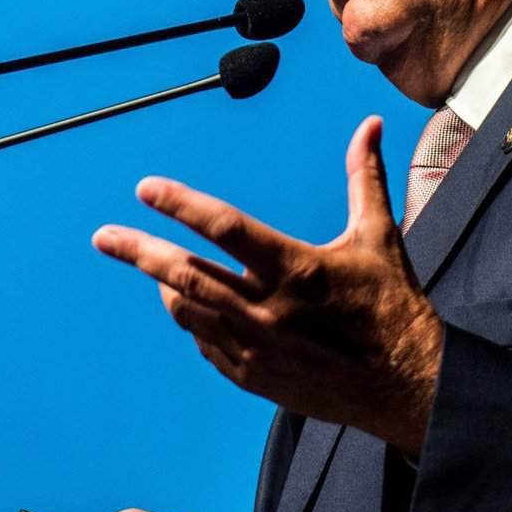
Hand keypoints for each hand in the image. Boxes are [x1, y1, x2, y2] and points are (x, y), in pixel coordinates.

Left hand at [93, 115, 443, 454]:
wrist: (407, 385)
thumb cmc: (391, 305)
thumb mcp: (379, 236)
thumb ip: (364, 177)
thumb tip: (370, 125)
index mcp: (295, 267)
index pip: (223, 227)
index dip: (180, 204)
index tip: (146, 189)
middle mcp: (268, 309)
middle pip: (185, 274)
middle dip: (139, 250)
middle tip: (104, 236)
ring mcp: (256, 348)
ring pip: (187, 310)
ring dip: (164, 284)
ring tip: (151, 266)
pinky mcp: (253, 377)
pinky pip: (205, 343)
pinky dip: (193, 319)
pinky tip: (190, 306)